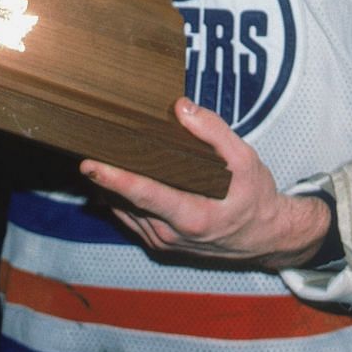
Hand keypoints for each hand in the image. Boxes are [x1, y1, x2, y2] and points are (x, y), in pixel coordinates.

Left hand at [81, 98, 328, 270]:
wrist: (264, 237)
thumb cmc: (255, 197)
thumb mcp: (244, 160)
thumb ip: (214, 132)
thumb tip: (182, 109)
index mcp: (193, 217)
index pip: (145, 195)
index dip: (115, 179)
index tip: (90, 165)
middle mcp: (171, 234)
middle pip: (126, 201)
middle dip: (104, 175)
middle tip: (87, 145)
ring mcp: (162, 241)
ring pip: (123, 210)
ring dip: (109, 185)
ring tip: (98, 155)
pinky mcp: (158, 242)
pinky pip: (129, 217)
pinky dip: (119, 196)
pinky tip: (115, 175)